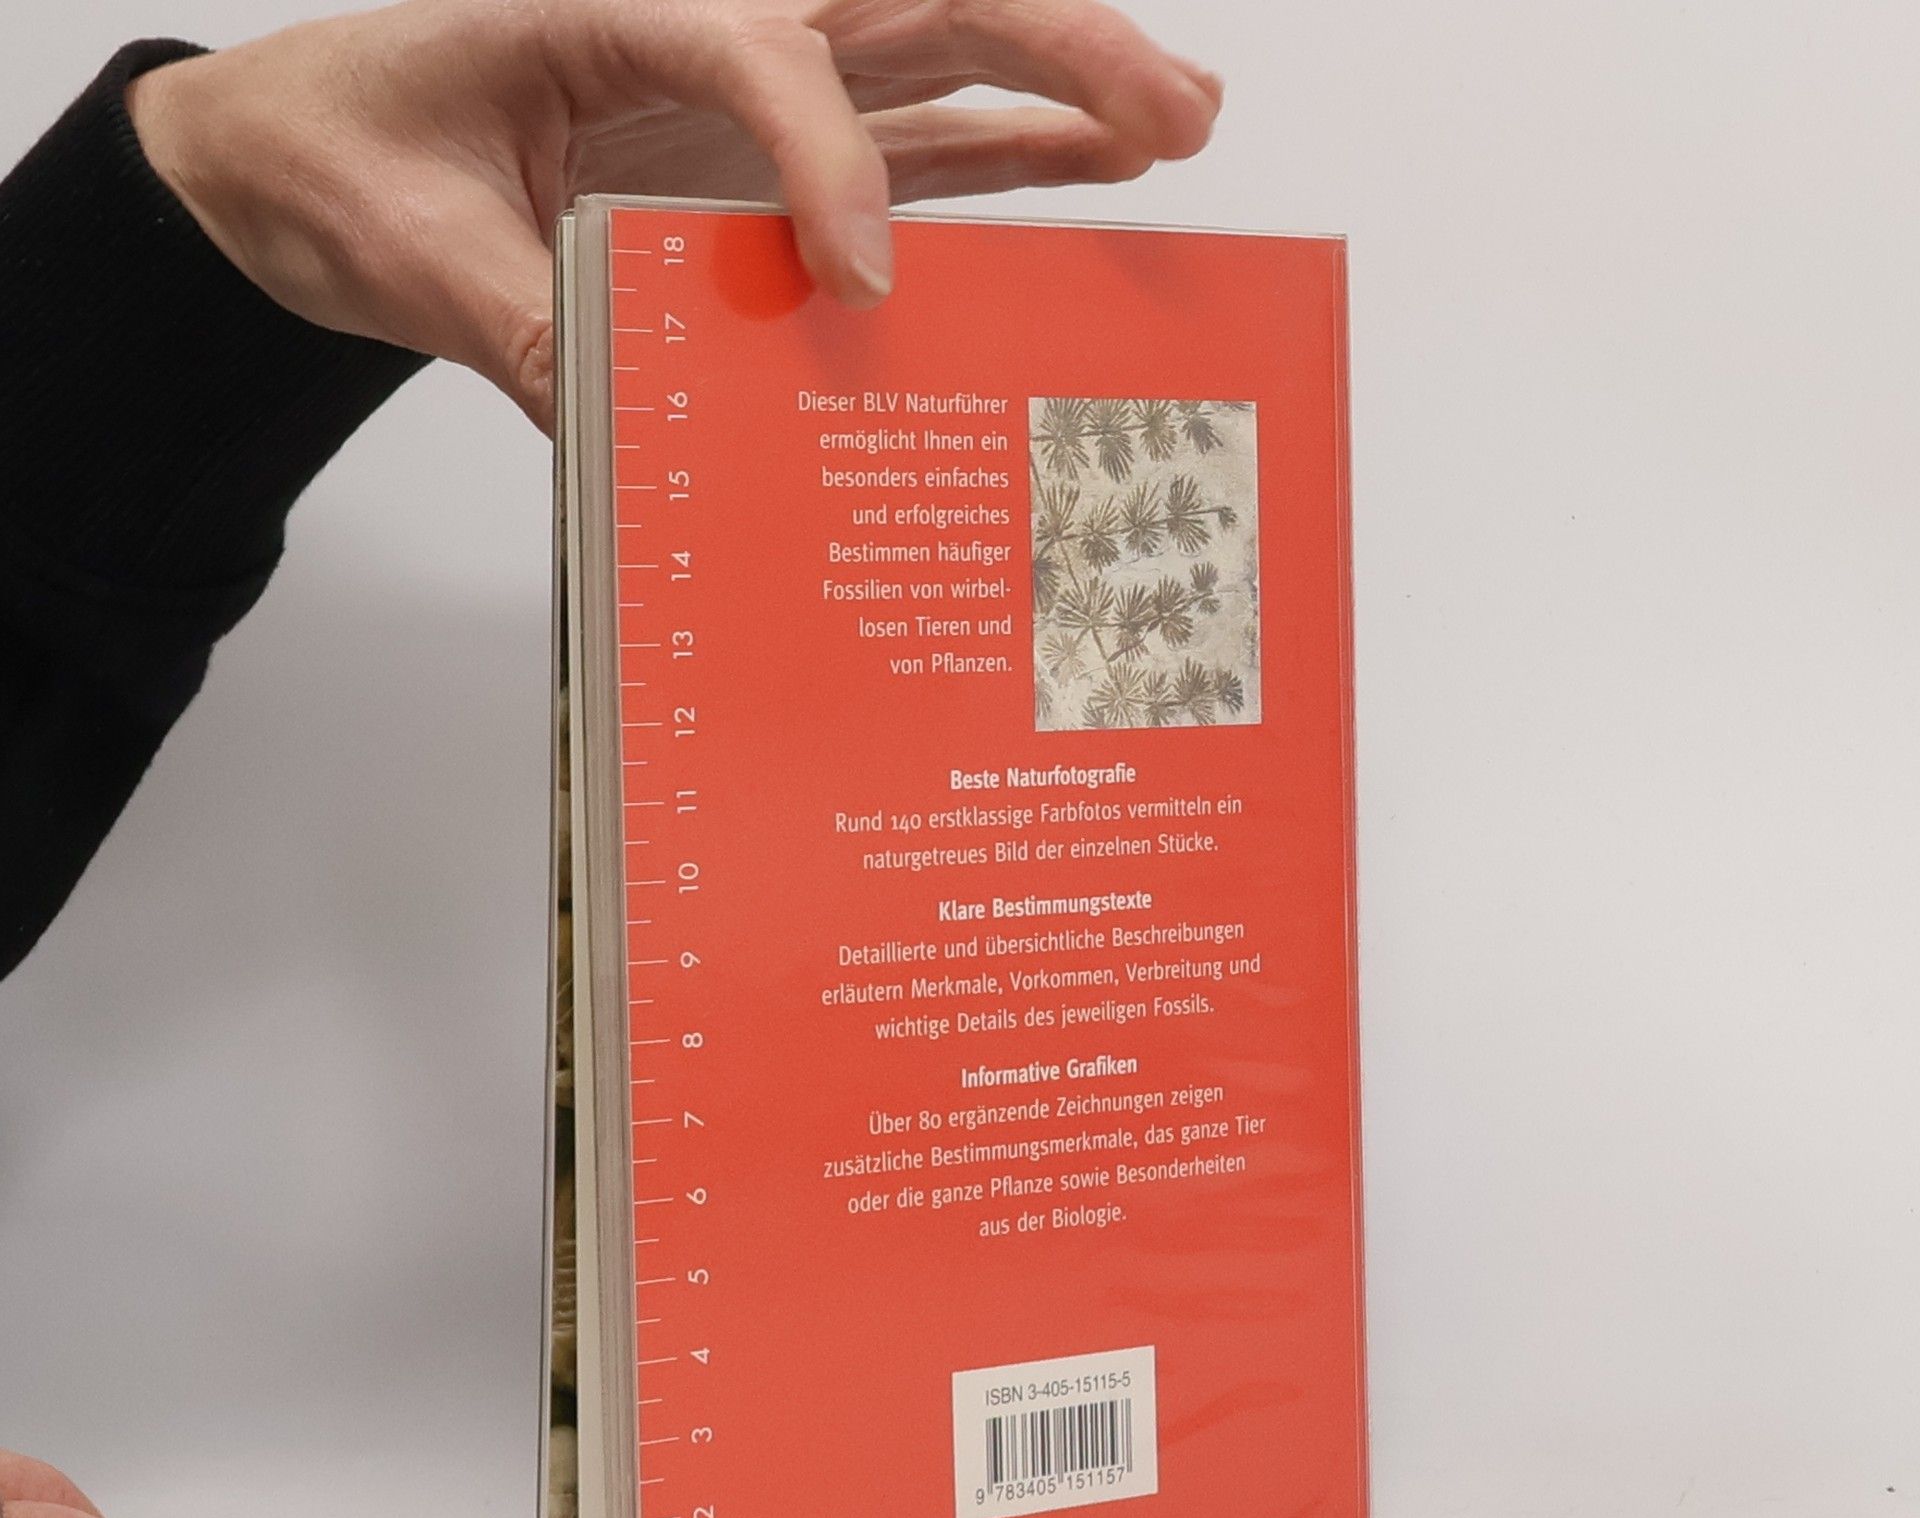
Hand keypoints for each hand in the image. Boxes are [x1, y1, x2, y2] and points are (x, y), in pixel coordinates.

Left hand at [126, 0, 1222, 428]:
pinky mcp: (751, 159)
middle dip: (1050, 45)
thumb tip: (646, 441)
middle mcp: (698, 27)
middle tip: (1169, 106)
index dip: (823, 158)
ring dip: (1056, 96)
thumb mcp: (412, 252)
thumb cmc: (338, 157)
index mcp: (602, 6)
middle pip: (905, 6)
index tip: (854, 278)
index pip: (759, 46)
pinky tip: (1083, 178)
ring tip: (1175, 128)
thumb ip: (532, 331)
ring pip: (928, 68)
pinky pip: (894, 151)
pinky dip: (991, 165)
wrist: (299, 159)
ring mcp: (739, 92)